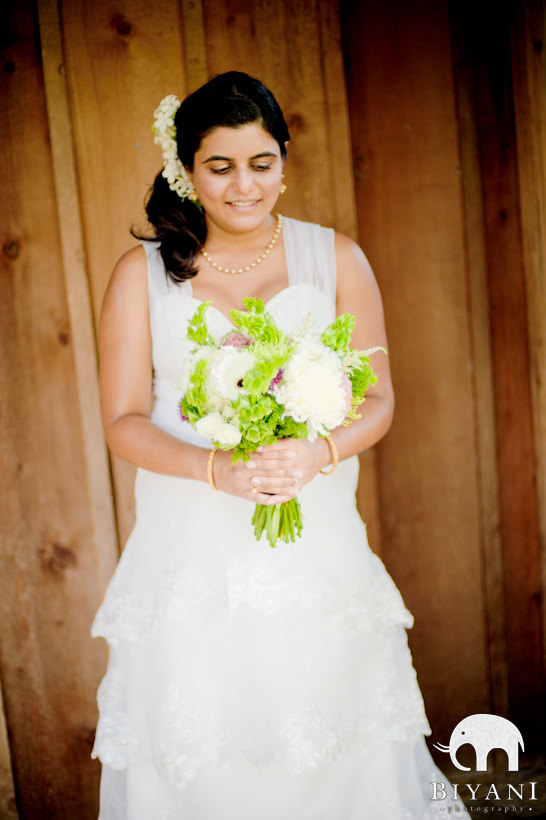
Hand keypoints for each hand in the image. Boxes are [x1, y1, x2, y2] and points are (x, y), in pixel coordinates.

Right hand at [212, 438, 329, 503]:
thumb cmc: (229, 456)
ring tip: (296, 487)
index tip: (293, 453)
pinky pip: (257, 498)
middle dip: (285, 472)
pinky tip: (281, 500)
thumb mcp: (240, 448)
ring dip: (282, 488)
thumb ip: (256, 447)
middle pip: (267, 471)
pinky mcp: (242, 495)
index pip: (264, 455)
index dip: (279, 454)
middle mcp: (243, 471)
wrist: (211, 470)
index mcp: (244, 457)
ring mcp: (243, 484)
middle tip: (300, 471)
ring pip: (265, 486)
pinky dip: (269, 499)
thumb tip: (275, 439)